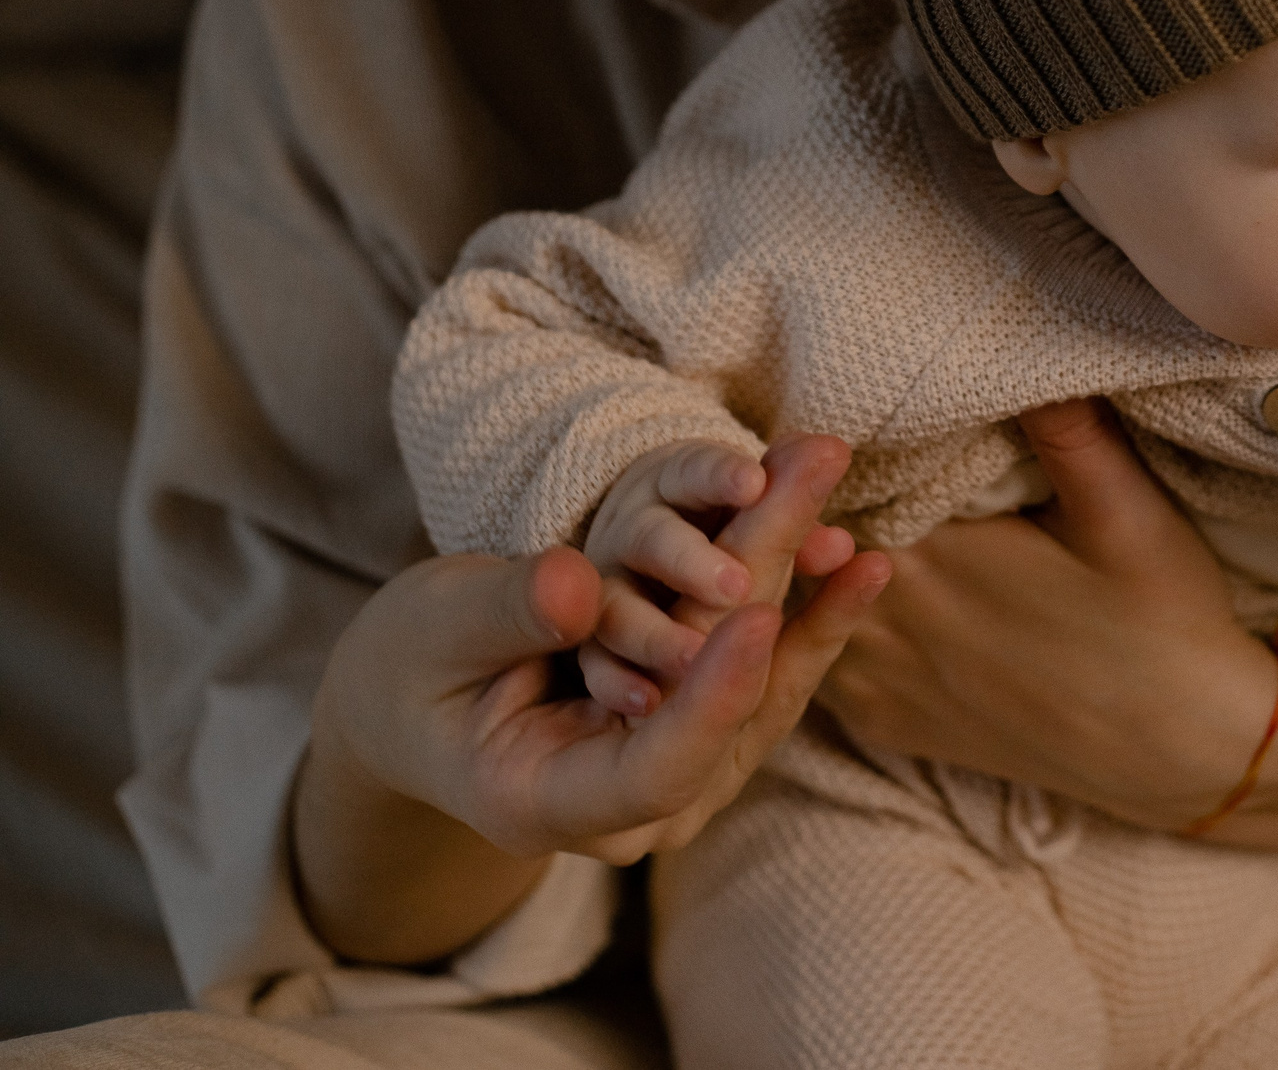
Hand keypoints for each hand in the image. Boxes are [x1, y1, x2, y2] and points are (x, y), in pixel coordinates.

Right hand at [304, 436, 887, 881]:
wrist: (421, 701)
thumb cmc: (409, 671)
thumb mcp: (432, 635)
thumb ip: (503, 615)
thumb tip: (577, 582)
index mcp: (549, 804)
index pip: (657, 770)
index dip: (713, 699)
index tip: (757, 614)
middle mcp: (633, 809)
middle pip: (726, 704)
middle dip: (776, 582)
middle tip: (812, 473)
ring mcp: (680, 775)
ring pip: (761, 681)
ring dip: (807, 577)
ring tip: (834, 476)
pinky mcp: (706, 731)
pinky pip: (768, 673)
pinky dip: (809, 605)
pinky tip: (863, 553)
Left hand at [818, 401, 1277, 831]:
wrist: (1176, 749)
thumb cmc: (1158, 620)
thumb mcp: (1129, 513)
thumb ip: (1071, 434)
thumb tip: (1030, 353)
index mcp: (931, 558)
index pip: (825, 491)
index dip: (807, 455)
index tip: (814, 425)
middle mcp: (885, 624)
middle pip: (795, 550)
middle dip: (786, 508)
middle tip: (786, 466)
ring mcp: (879, 681)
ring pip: (792, 610)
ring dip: (787, 571)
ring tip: (796, 524)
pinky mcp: (886, 721)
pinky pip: (814, 666)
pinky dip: (804, 629)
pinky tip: (823, 595)